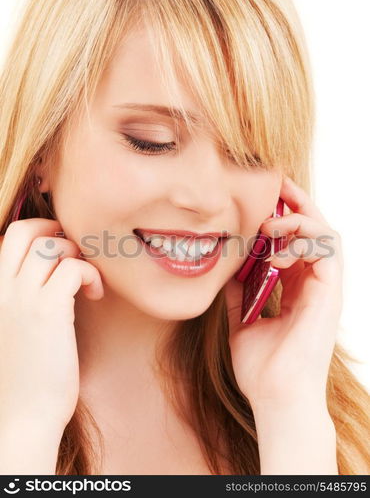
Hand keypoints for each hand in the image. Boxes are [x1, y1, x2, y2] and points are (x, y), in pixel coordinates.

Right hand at [0, 218, 103, 431]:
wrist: (22, 416)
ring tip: (87, 278)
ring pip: (52, 245)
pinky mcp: (49, 310)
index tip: (58, 251)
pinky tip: (95, 294)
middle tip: (74, 250)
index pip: (6, 240)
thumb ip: (20, 298)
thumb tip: (49, 274)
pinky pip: (74, 268)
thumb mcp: (11, 327)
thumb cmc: (23, 375)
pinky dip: (90, 274)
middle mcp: (0, 288)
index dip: (36, 236)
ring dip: (77, 253)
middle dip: (55, 230)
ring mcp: (22, 297)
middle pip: (25, 231)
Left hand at [225, 175, 342, 411]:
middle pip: (315, 230)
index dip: (284, 216)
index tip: (264, 198)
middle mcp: (313, 284)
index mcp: (296, 289)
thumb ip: (237, 294)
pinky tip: (276, 251)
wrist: (276, 398)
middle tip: (277, 185)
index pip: (295, 242)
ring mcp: (325, 289)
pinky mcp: (330, 294)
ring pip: (326, 234)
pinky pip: (327, 253)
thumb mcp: (241, 321)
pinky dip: (303, 243)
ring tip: (271, 222)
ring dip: (299, 220)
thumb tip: (225, 270)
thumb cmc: (262, 367)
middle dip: (298, 204)